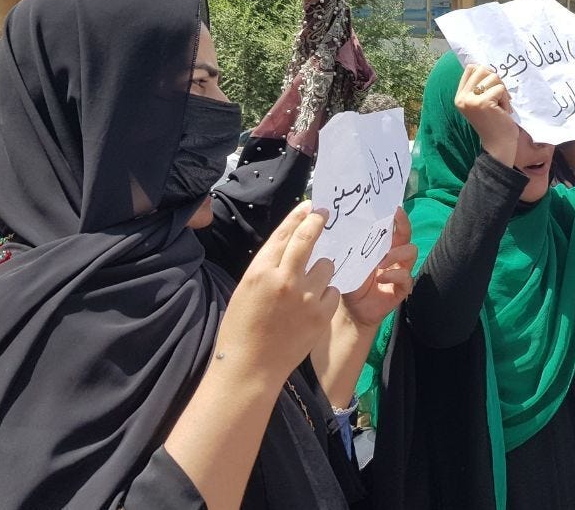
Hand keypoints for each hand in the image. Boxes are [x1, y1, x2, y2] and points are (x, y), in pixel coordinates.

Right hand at [215, 201, 340, 384]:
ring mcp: (305, 297)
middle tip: (325, 215)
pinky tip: (314, 304)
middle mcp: (284, 279)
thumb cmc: (242, 327)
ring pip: (326, 266)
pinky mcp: (321, 315)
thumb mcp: (247, 288)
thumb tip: (291, 243)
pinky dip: (326, 294)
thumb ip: (268, 266)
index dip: (300, 217)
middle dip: (319, 222)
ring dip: (322, 269)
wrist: (250, 367)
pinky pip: (332, 291)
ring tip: (311, 284)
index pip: (284, 234)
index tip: (311, 206)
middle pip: (308, 239)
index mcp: (260, 271)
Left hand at [339, 208, 416, 330]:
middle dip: (403, 228)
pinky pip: (406, 277)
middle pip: (407, 237)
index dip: (398, 218)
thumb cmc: (350, 281)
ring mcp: (399, 271)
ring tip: (381, 261)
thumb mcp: (350, 259)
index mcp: (382, 247)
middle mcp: (394, 257)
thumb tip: (345, 224)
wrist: (351, 309)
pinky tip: (382, 278)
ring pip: (411, 253)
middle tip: (394, 227)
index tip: (395, 209)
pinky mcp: (401, 288)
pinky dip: (395, 275)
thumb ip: (353, 245)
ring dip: (397, 254)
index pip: (395, 228)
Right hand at [455, 65, 517, 165]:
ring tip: (501, 107)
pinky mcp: (483, 103)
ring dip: (502, 92)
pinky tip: (503, 112)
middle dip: (496, 81)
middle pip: (482, 69)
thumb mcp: (482, 103)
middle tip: (500, 97)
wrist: (498, 146)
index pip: (471, 68)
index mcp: (460, 96)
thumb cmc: (494, 124)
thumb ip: (480, 87)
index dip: (486, 73)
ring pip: (493, 77)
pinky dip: (506, 100)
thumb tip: (487, 67)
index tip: (493, 88)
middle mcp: (462, 97)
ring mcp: (471, 100)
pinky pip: (500, 89)